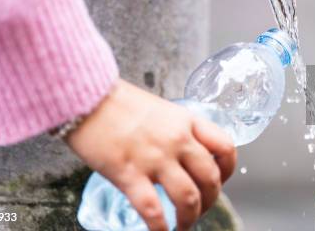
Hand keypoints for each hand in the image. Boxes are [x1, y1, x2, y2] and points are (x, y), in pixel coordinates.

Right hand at [66, 79, 236, 230]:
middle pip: (211, 179)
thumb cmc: (119, 103)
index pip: (226, 148)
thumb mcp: (161, 109)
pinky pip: (153, 210)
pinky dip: (160, 228)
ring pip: (188, 198)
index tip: (219, 181)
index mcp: (187, 121)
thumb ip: (177, 131)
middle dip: (210, 202)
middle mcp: (178, 140)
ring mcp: (155, 158)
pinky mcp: (129, 174)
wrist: (86, 97)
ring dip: (189, 219)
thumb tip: (184, 156)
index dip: (228, 171)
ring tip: (182, 226)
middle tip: (200, 210)